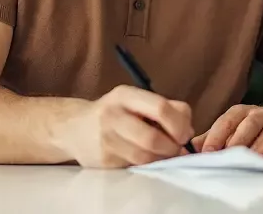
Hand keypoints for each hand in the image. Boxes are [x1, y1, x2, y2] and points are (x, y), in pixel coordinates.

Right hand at [54, 85, 193, 167]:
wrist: (74, 127)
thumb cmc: (115, 113)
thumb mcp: (136, 100)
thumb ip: (166, 108)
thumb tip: (188, 130)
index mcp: (125, 95)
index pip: (161, 109)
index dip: (179, 125)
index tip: (184, 134)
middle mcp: (113, 115)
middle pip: (153, 138)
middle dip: (171, 147)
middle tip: (176, 148)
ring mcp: (106, 139)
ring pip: (145, 157)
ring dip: (161, 158)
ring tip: (161, 152)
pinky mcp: (103, 160)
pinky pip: (135, 166)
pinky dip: (146, 164)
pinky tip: (144, 156)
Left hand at [191, 104, 262, 152]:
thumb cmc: (251, 132)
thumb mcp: (230, 133)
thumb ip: (211, 139)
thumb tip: (191, 147)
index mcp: (238, 113)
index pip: (225, 122)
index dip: (215, 137)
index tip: (207, 152)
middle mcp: (255, 112)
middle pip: (245, 124)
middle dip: (236, 141)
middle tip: (227, 156)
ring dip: (256, 144)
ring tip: (248, 158)